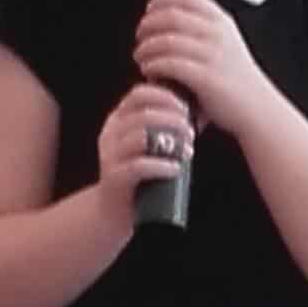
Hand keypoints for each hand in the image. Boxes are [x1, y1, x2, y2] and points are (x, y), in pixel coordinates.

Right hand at [95, 83, 192, 219]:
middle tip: (191, 131)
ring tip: (188, 150)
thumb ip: (162, 126)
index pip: (138, 95)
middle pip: (142, 114)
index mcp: (118, 120)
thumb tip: (197, 108)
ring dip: (169, 141)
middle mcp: (110, 134)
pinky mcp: (114, 178)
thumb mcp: (148, 145)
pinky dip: (161, 166)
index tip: (186, 108)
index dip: (164, 96)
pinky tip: (177, 169)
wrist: (114, 212)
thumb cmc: (140, 175)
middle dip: (172, 119)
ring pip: (140, 137)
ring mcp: (110, 156)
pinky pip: (137, 166)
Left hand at [134, 0, 271, 136]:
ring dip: (146, 47)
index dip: (161, 0)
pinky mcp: (204, 77)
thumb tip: (172, 23)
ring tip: (141, 56)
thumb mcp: (227, 44)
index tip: (150, 9)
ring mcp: (211, 55)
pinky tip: (149, 70)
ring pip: (166, 40)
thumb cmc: (238, 81)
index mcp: (221, 22)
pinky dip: (153, 65)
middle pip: (170, 16)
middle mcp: (216, 34)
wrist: (257, 109)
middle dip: (148, 24)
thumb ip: (204, 31)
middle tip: (140, 35)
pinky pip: (169, 64)